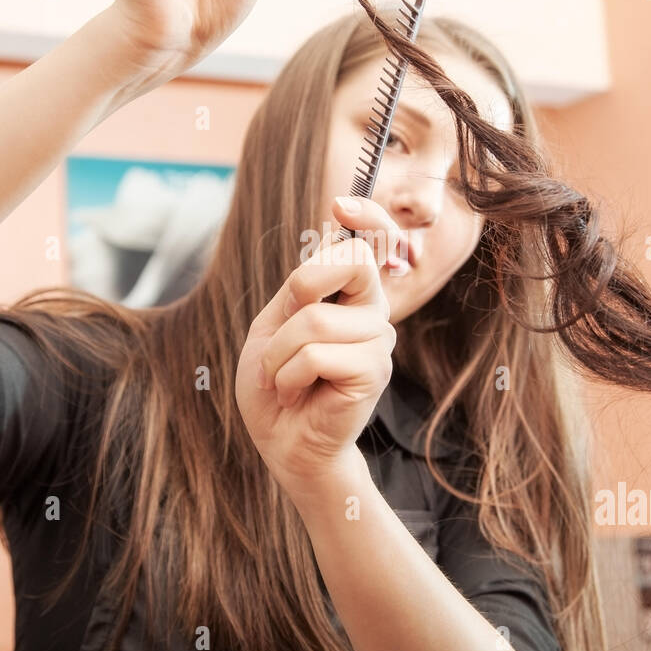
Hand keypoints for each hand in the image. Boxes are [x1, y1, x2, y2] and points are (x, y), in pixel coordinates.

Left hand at [236, 196, 405, 500]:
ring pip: (315, 320)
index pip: (374, 242)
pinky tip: (293, 395)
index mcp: (349, 295)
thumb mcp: (273, 324)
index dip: (367, 216)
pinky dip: (287, 376)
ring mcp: (377, 342)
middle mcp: (371, 312)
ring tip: (281, 379)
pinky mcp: (372, 373)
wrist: (282, 444)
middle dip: (304, 283)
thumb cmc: (275, 386)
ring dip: (278, 354)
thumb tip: (331, 240)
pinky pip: (316, 354)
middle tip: (285, 321)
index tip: (341, 205)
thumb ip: (300, 287)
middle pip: (355, 260)